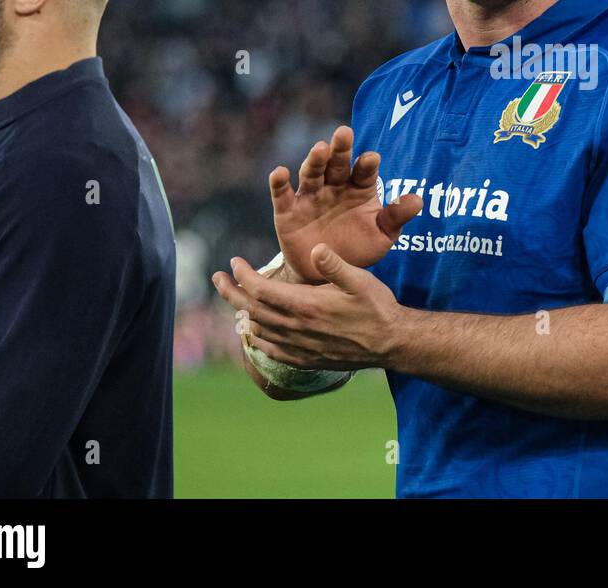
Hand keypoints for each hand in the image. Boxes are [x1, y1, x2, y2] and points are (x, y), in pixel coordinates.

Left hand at [212, 243, 410, 370]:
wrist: (390, 343)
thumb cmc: (376, 307)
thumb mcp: (360, 279)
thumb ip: (334, 265)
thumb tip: (315, 248)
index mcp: (306, 306)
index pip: (261, 291)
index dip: (243, 276)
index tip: (234, 262)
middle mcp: (297, 328)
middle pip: (252, 310)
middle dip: (231, 292)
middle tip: (217, 278)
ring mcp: (299, 346)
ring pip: (259, 329)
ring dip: (242, 313)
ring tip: (234, 298)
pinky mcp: (305, 359)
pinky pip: (271, 351)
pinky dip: (256, 339)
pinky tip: (253, 332)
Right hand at [271, 125, 421, 278]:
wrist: (328, 273)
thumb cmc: (360, 249)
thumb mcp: (382, 236)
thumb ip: (396, 217)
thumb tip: (418, 200)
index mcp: (360, 189)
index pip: (365, 172)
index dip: (367, 164)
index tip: (371, 158)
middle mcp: (335, 186)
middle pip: (338, 164)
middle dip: (341, 149)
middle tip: (344, 132)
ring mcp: (311, 196)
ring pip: (312, 173)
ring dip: (315, 160)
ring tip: (320, 149)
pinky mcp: (288, 211)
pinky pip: (283, 194)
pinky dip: (279, 183)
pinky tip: (279, 173)